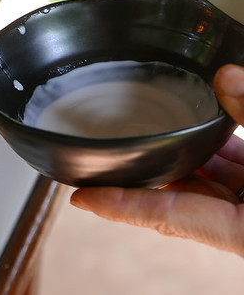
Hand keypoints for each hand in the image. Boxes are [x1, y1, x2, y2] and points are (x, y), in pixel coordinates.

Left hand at [71, 64, 243, 256]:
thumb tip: (224, 76)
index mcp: (242, 232)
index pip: (164, 215)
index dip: (118, 205)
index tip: (80, 198)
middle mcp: (242, 226)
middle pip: (179, 196)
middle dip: (144, 171)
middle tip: (106, 153)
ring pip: (205, 181)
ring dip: (182, 153)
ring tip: (147, 131)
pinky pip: (229, 173)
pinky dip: (215, 151)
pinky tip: (202, 127)